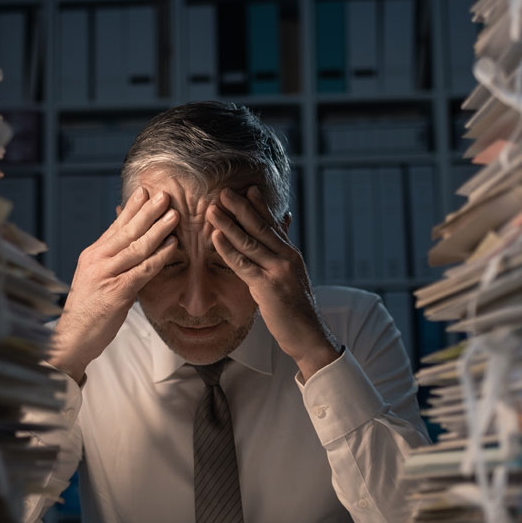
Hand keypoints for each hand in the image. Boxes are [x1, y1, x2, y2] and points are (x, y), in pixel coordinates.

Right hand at [50, 187, 179, 383]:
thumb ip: (110, 259)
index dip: (131, 208)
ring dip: (158, 229)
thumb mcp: (94, 278)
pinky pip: (142, 270)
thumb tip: (126, 243)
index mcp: (92, 255)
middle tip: (164, 195)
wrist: (72, 338)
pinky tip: (172, 246)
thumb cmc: (87, 310)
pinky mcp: (117, 292)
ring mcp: (106, 275)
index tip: (144, 191)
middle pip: (126, 231)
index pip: (115, 226)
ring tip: (173, 215)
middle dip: (147, 211)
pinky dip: (159, 257)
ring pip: (136, 247)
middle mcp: (97, 260)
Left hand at [207, 186, 340, 380]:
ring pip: (249, 242)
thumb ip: (282, 254)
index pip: (273, 224)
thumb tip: (281, 232)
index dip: (260, 205)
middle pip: (260, 226)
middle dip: (241, 207)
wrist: (308, 334)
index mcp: (291, 253)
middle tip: (224, 191)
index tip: (247, 188)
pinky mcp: (267, 286)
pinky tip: (216, 237)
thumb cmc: (296, 307)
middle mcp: (286, 257)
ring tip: (213, 209)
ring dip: (229, 224)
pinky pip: (243, 264)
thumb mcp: (291, 276)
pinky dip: (228, 249)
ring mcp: (277, 270)